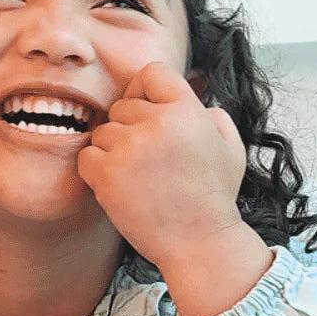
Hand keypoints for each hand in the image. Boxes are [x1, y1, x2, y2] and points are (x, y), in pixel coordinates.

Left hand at [76, 61, 245, 268]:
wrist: (199, 242)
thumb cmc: (214, 198)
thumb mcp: (231, 148)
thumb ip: (213, 116)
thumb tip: (194, 100)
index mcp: (188, 110)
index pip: (152, 73)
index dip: (144, 91)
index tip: (146, 113)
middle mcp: (158, 123)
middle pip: (122, 106)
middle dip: (129, 129)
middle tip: (147, 161)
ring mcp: (130, 147)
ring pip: (103, 132)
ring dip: (113, 152)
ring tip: (138, 178)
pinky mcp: (108, 173)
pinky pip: (86, 157)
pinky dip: (96, 171)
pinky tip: (119, 186)